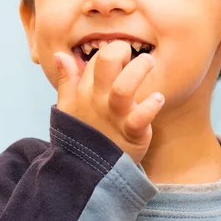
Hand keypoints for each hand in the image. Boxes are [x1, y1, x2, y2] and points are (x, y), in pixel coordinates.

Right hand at [53, 40, 163, 164]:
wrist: (89, 171)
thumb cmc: (84, 133)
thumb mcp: (68, 107)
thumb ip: (66, 80)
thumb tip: (61, 55)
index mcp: (84, 92)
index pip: (96, 60)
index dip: (110, 50)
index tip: (122, 56)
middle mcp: (98, 100)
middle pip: (106, 62)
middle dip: (121, 49)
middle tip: (134, 54)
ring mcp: (115, 116)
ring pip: (124, 87)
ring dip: (139, 70)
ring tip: (149, 62)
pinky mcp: (131, 132)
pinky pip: (140, 117)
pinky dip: (151, 105)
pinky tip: (158, 98)